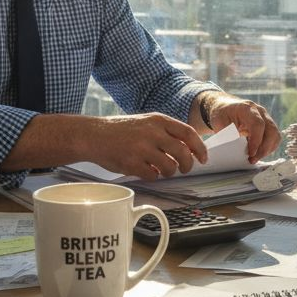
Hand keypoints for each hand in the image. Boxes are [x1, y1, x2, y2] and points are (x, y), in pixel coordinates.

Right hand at [86, 114, 208, 181]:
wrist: (94, 135)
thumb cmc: (121, 130)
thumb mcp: (146, 122)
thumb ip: (166, 132)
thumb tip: (189, 148)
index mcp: (158, 120)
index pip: (189, 133)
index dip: (200, 148)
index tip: (203, 158)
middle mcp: (152, 132)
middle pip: (183, 153)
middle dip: (187, 165)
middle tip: (184, 169)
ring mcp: (142, 148)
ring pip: (170, 167)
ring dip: (169, 172)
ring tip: (161, 170)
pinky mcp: (132, 163)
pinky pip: (152, 175)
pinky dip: (152, 176)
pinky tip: (146, 171)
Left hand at [207, 95, 281, 162]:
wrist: (225, 107)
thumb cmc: (222, 114)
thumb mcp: (219, 122)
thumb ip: (227, 134)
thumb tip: (234, 147)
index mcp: (247, 108)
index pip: (258, 124)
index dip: (256, 140)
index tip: (251, 153)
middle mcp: (260, 111)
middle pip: (271, 131)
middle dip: (264, 148)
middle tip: (252, 159)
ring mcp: (266, 118)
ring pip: (275, 135)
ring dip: (267, 149)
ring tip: (255, 158)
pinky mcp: (268, 125)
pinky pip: (274, 138)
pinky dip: (268, 148)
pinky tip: (258, 153)